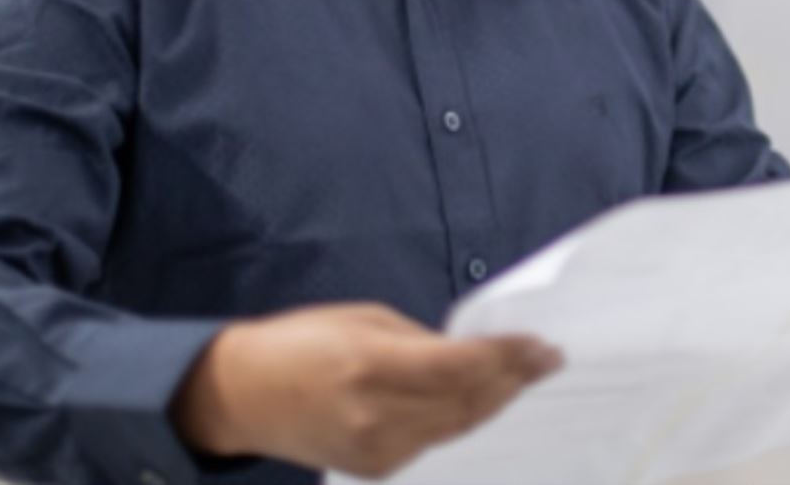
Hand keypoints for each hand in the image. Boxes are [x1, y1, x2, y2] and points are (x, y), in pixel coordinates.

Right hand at [172, 302, 561, 477]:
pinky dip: (461, 419)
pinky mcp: (375, 470)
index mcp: (369, 364)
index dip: (507, 359)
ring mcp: (376, 451)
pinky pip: (433, 441)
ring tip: (525, 375)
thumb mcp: (363, 320)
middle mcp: (375, 415)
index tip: (544, 347)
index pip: (457, 368)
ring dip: (495, 401)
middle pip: (466, 403)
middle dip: (513, 380)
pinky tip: (481, 399)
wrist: (241, 396)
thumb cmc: (301, 341)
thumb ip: (420, 342)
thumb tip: (471, 356)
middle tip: (548, 359)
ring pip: (456, 427)